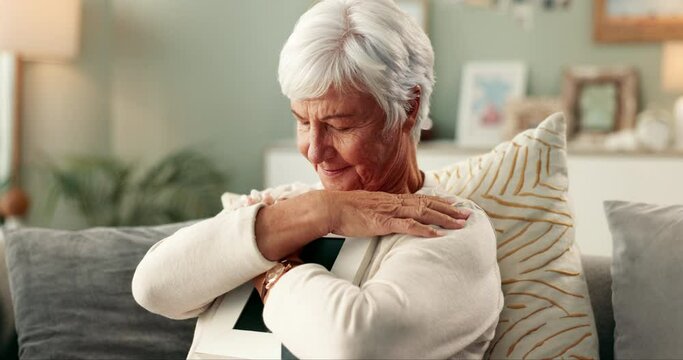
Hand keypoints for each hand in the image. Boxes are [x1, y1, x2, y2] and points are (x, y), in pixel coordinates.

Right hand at [321, 191, 470, 237]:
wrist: (329, 208)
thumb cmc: (344, 210)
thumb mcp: (367, 207)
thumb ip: (380, 210)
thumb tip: (388, 215)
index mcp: (391, 198)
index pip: (421, 198)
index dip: (440, 201)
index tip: (455, 205)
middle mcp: (394, 202)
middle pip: (428, 204)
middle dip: (450, 210)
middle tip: (467, 215)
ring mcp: (389, 211)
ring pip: (423, 213)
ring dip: (444, 218)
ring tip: (460, 224)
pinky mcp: (382, 222)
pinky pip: (407, 226)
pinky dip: (424, 230)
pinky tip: (436, 235)